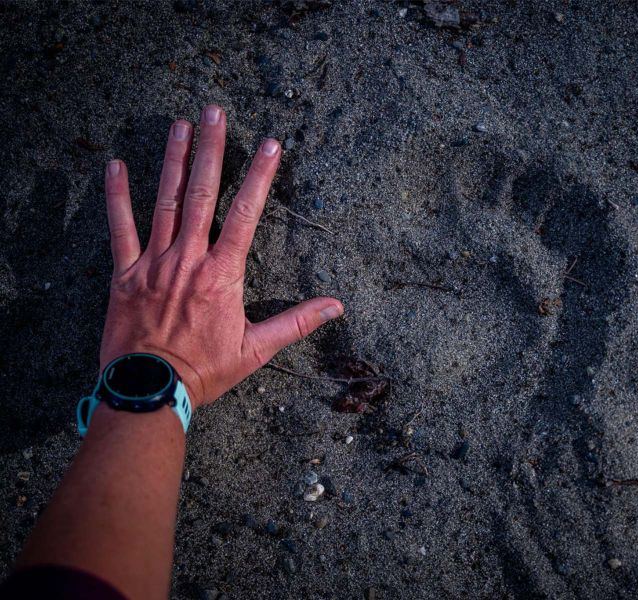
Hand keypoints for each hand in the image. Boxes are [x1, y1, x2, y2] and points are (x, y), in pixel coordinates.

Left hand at [99, 104, 342, 407]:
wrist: (150, 390)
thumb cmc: (205, 371)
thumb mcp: (257, 350)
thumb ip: (297, 322)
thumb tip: (337, 307)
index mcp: (223, 274)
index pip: (246, 214)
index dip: (259, 176)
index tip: (270, 144)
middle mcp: (190, 259)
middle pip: (203, 194)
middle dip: (211, 150)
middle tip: (214, 112)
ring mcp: (155, 263)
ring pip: (166, 202)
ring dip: (174, 161)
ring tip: (180, 125)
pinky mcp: (126, 274)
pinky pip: (120, 228)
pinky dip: (117, 196)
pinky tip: (116, 165)